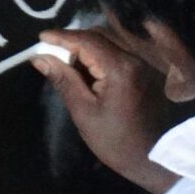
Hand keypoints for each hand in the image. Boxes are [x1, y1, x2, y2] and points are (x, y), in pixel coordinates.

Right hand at [33, 25, 177, 189]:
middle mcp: (136, 58)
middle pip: (101, 35)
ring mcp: (146, 63)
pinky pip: (123, 50)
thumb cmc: (116, 141)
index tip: (41, 37)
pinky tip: (92, 66)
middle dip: (75, 40)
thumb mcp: (84, 112)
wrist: (154, 158)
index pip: (87, 41)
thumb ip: (64, 80)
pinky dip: (104, 51)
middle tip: (53, 51)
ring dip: (89, 45)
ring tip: (70, 60)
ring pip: (113, 40)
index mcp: (120, 68)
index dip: (62, 36)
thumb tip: (40, 57)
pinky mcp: (148, 70)